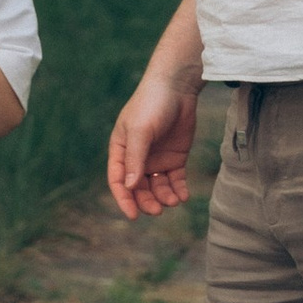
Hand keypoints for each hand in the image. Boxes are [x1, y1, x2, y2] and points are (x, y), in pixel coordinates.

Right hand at [108, 70, 196, 218]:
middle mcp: (137, 158)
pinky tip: (183, 196)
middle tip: (157, 210)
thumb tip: (130, 187)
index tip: (132, 215)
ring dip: (164, 197)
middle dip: (146, 201)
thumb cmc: (152, 104)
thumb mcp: (141, 131)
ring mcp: (157, 159)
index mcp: (121, 150)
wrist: (178, 87)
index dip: (124, 199)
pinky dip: (178, 190)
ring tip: (174, 201)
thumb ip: (135, 159)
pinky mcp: (175, 158)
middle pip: (139, 188)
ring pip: (158, 187)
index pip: (119, 181)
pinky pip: (175, 180)